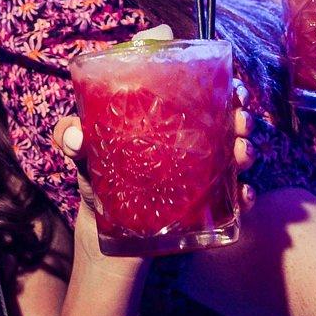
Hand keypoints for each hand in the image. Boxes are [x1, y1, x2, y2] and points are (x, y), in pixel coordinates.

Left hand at [54, 82, 255, 263]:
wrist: (105, 236)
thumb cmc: (97, 181)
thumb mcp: (82, 153)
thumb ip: (70, 137)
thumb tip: (75, 137)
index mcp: (164, 117)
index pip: (195, 88)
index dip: (216, 78)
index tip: (227, 80)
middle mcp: (188, 139)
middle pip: (224, 116)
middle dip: (240, 112)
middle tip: (240, 118)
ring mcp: (200, 171)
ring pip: (234, 151)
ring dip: (246, 148)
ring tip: (241, 152)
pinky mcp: (204, 204)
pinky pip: (233, 196)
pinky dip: (244, 194)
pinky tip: (243, 196)